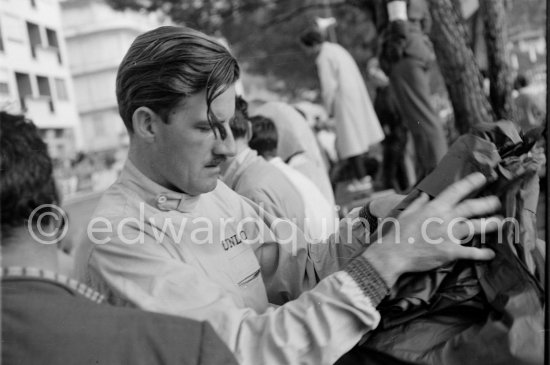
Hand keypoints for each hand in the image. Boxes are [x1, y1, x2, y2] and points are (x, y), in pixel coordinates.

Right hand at [363, 172, 500, 287]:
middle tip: (496, 201)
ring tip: (499, 222)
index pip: (456, 191)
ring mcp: (449, 235)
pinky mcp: (450, 252)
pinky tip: (490, 253)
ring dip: (490, 224)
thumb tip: (424, 195)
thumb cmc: (398, 232)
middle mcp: (445, 219)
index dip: (471, 182)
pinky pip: (471, 252)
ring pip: (476, 227)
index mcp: (434, 207)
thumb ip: (419, 203)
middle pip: (472, 207)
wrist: (394, 253)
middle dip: (487, 203)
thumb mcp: (407, 213)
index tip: (481, 178)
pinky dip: (482, 253)